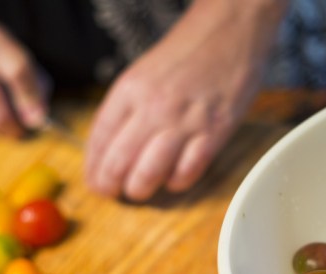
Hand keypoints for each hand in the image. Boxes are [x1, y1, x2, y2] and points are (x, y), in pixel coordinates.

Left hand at [85, 0, 288, 200]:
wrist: (233, 28)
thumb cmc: (190, 50)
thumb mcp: (144, 72)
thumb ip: (128, 107)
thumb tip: (112, 146)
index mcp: (131, 88)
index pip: (100, 139)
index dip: (93, 168)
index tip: (94, 180)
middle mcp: (153, 107)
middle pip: (119, 163)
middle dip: (110, 186)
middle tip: (113, 193)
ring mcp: (185, 121)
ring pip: (149, 174)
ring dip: (140, 189)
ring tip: (140, 190)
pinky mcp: (214, 132)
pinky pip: (187, 173)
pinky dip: (177, 182)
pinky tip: (174, 177)